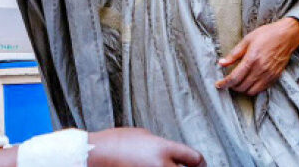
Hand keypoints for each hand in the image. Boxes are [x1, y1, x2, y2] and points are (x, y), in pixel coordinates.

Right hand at [88, 128, 205, 166]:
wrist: (98, 154)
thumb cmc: (117, 142)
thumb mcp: (145, 135)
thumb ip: (162, 145)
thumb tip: (172, 154)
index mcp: (163, 148)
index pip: (195, 158)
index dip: (199, 163)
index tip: (199, 164)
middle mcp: (162, 165)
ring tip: (164, 166)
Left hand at [214, 17, 298, 95]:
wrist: (286, 36)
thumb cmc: (266, 35)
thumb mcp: (247, 40)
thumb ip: (234, 54)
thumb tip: (221, 63)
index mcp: (252, 59)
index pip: (235, 78)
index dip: (224, 83)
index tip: (218, 85)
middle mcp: (260, 70)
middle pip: (242, 86)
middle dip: (231, 86)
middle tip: (227, 82)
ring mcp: (269, 75)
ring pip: (251, 91)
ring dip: (242, 89)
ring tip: (237, 83)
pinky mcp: (275, 77)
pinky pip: (261, 90)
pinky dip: (252, 89)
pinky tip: (249, 82)